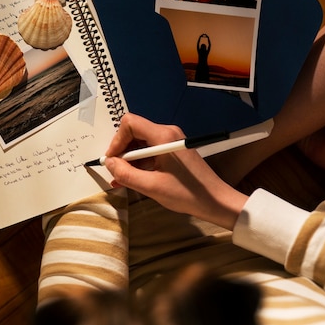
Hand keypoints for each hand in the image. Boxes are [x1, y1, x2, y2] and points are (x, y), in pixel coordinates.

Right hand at [104, 113, 247, 229]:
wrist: (216, 201)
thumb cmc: (186, 194)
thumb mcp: (151, 187)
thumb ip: (126, 174)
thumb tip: (108, 163)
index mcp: (163, 136)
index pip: (130, 123)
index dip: (117, 140)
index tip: (113, 160)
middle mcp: (167, 133)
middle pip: (134, 132)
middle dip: (122, 151)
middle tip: (116, 171)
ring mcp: (171, 141)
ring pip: (140, 142)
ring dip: (129, 159)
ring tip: (122, 179)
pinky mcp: (173, 150)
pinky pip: (150, 150)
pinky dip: (140, 163)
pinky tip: (133, 178)